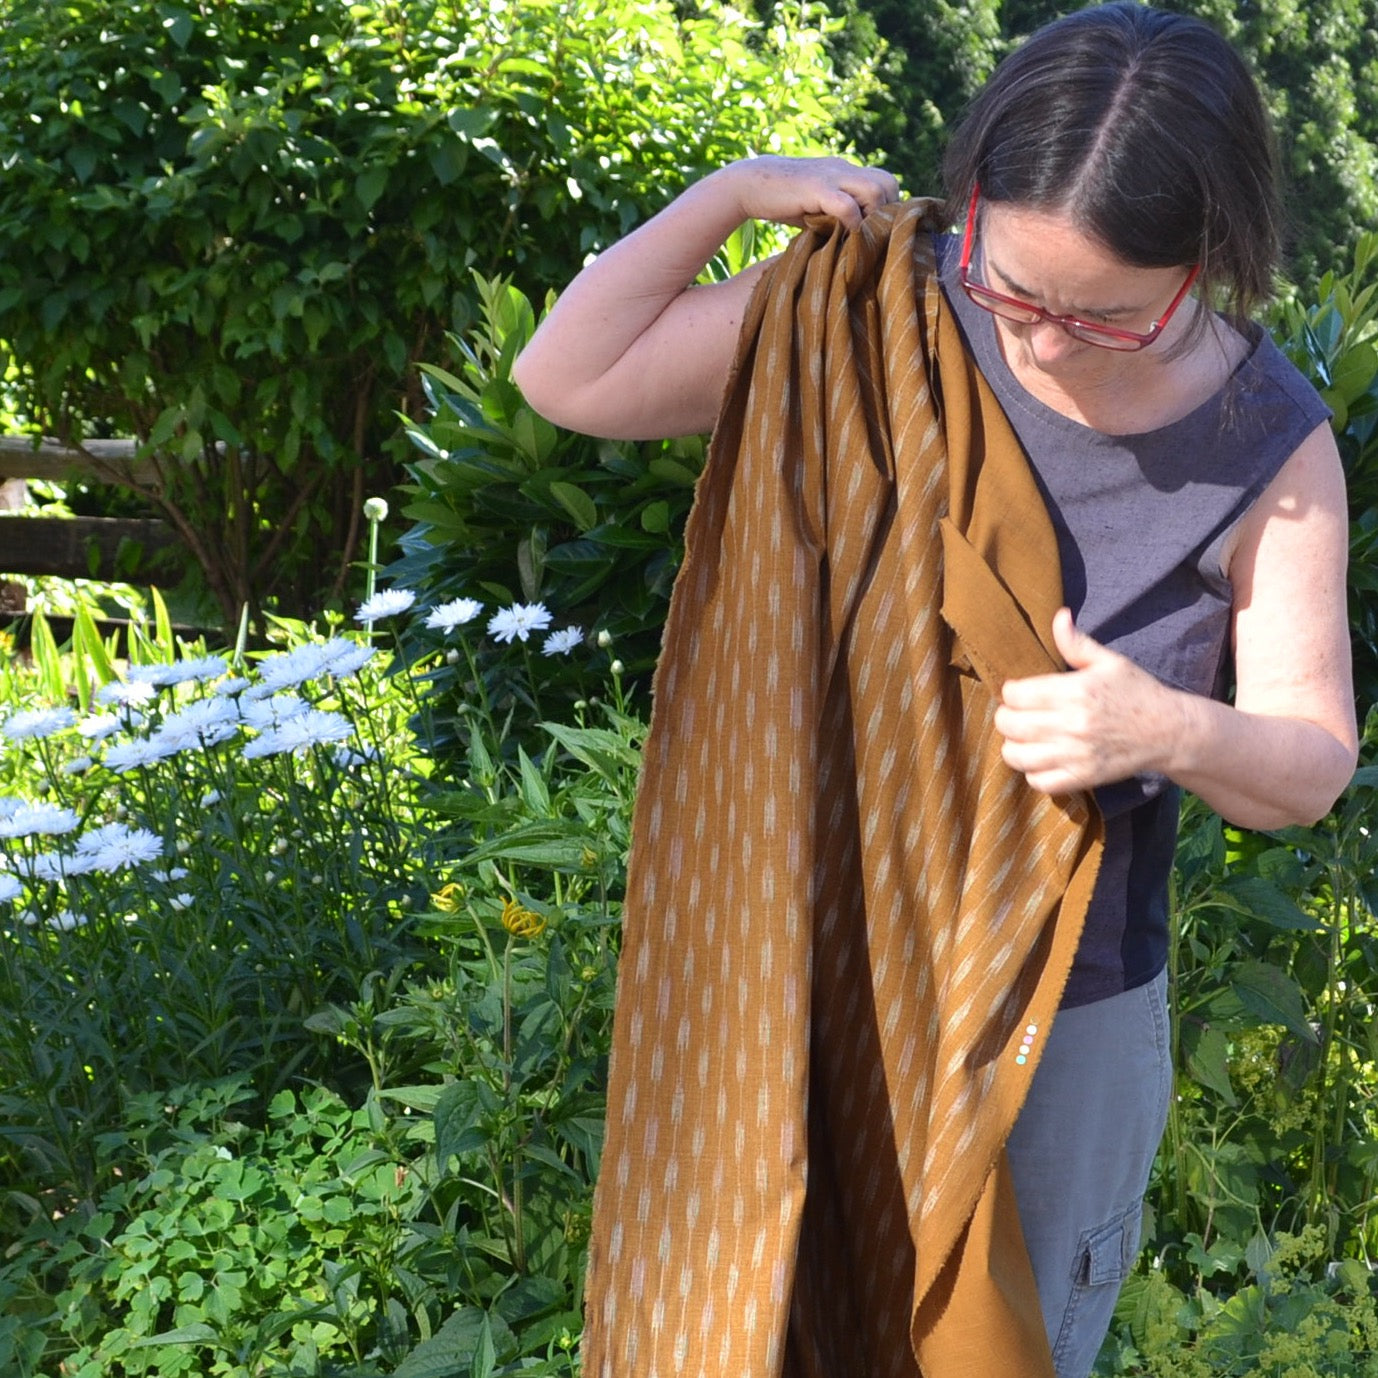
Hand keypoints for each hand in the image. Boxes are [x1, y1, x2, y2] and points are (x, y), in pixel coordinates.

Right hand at [720, 155, 900, 231]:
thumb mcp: (816, 205)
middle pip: (888, 182)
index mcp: (845, 171)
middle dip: (886, 211)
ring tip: (858, 236)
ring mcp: (830, 176)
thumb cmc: (782, 201)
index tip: (876, 230)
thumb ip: (836, 214)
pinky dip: (851, 223)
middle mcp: (843, 168)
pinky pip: (847, 205)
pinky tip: (842, 237)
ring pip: (875, 190)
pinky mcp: (815, 188)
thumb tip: (855, 239)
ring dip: (872, 217)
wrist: (748, 184)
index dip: (887, 206)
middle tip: (871, 234)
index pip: (885, 181)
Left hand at [993, 609, 1182, 794]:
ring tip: (1025, 738)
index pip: (1014, 694)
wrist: (1169, 731)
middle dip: (1006, 717)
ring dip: (1014, 745)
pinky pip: (1039, 781)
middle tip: (1017, 715)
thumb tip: (1059, 616)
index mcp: (1075, 691)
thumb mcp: (1109, 662)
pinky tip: (1041, 760)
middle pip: (1009, 724)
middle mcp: (1071, 724)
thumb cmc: (1137, 691)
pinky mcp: (1083, 778)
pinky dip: (1033, 773)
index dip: (1011, 691)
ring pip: (1016, 755)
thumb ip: (1076, 643)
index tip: (1020, 692)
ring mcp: (1076, 754)